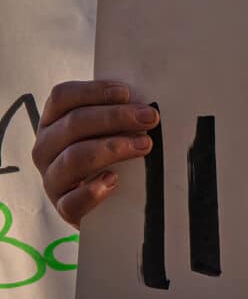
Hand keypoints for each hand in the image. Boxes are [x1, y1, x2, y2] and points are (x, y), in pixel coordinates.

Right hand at [32, 80, 158, 225]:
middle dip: (116, 117)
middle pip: (74, 123)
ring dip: (113, 148)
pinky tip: (114, 180)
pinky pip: (72, 201)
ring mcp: (52, 178)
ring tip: (144, 145)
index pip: (63, 96)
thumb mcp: (110, 127)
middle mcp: (46, 147)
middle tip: (149, 118)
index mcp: (54, 120)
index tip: (126, 93)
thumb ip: (120, 111)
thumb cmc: (110, 151)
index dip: (94, 91)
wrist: (108, 200)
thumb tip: (146, 101)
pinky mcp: (63, 207)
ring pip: (74, 157)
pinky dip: (93, 190)